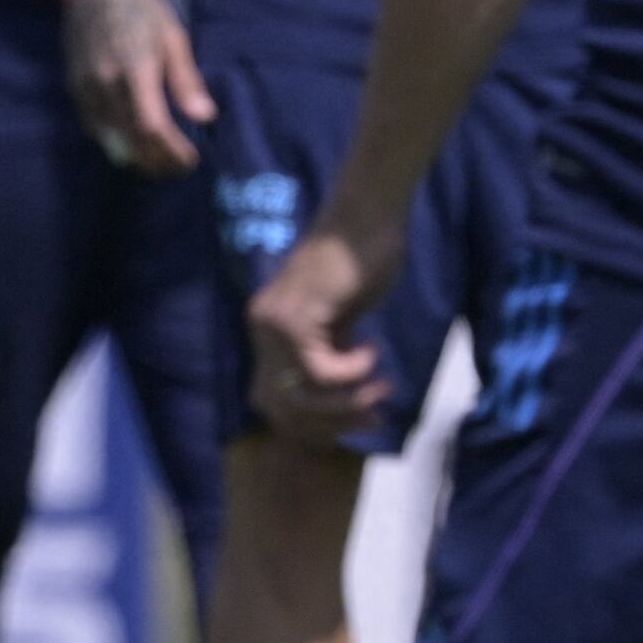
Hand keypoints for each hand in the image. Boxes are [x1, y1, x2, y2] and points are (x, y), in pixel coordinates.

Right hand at [61, 0, 210, 174]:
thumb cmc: (141, 8)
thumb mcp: (173, 37)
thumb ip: (186, 80)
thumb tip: (205, 116)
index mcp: (135, 68)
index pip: (152, 126)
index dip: (171, 150)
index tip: (191, 160)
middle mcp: (105, 83)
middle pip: (130, 141)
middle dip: (156, 162)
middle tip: (178, 167)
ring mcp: (85, 87)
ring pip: (110, 141)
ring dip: (136, 157)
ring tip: (158, 161)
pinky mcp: (73, 88)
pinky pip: (94, 128)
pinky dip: (115, 141)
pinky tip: (132, 141)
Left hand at [245, 227, 397, 446]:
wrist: (365, 216)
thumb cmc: (360, 261)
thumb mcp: (340, 321)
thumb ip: (329, 353)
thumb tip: (338, 400)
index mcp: (267, 333)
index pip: (274, 404)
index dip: (315, 426)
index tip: (361, 422)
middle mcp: (261, 331)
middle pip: (282, 410)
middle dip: (331, 425)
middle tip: (374, 416)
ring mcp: (273, 325)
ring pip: (300, 397)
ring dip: (347, 404)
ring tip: (381, 387)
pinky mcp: (295, 319)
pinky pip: (319, 372)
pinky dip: (352, 372)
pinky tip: (372, 351)